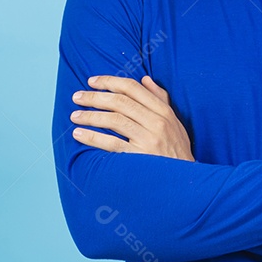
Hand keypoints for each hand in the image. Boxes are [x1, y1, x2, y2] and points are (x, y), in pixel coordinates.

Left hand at [70, 75, 193, 160]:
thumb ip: (161, 100)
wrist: (186, 182)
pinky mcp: (140, 157)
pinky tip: (79, 134)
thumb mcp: (175, 123)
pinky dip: (93, 137)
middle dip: (95, 97)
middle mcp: (157, 123)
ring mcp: (149, 140)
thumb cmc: (177, 151)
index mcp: (164, 112)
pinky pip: (112, 144)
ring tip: (75, 116)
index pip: (133, 89)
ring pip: (114, 120)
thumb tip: (145, 79)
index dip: (110, 81)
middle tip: (77, 97)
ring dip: (91, 116)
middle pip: (120, 102)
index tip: (92, 81)